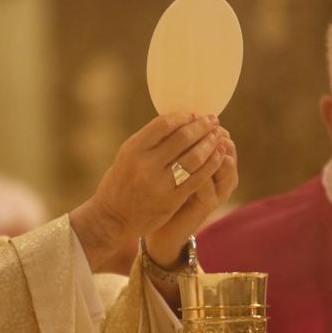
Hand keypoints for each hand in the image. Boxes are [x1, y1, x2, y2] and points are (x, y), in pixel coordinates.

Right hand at [70, 113, 225, 270]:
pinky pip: (197, 178)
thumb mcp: (127, 156)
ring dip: (210, 143)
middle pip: (182, 138)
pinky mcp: (172, 199)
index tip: (194, 114)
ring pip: (194, 158)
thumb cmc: (121, 182)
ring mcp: (160, 183)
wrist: (113, 218)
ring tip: (218, 136)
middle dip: (202, 127)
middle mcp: (146, 165)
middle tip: (213, 120)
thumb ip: (150, 141)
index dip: (183, 117)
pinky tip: (218, 155)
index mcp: (133, 149)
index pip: (164, 124)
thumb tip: (180, 121)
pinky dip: (211, 164)